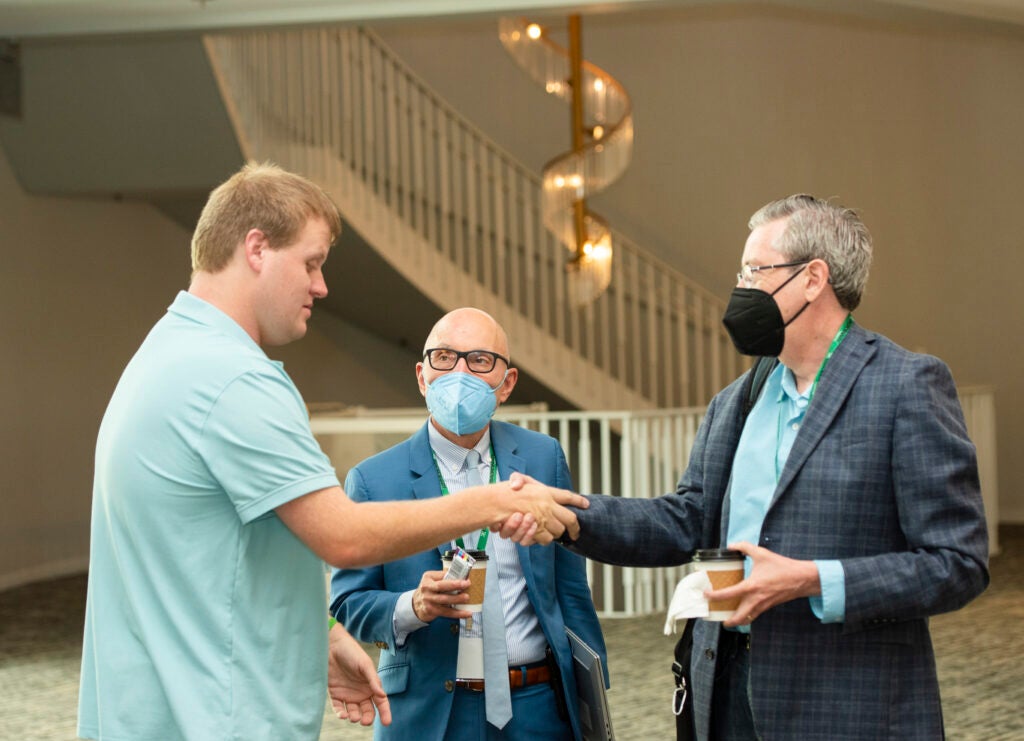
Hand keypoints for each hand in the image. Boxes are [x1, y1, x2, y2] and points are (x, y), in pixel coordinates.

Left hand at [327, 622, 390, 725]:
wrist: (332, 646)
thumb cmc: (351, 652)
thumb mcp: (365, 665)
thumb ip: (373, 680)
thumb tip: (382, 696)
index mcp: (371, 685)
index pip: (381, 702)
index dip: (385, 712)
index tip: (387, 722)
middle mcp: (361, 692)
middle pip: (367, 711)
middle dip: (367, 718)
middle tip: (365, 721)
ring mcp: (348, 694)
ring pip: (353, 712)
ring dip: (354, 717)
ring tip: (353, 717)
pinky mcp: (335, 694)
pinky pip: (339, 708)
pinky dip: (341, 714)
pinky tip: (343, 715)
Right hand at [411, 569, 472, 621]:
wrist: (415, 604)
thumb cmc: (428, 590)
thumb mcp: (432, 579)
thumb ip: (444, 577)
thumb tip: (462, 577)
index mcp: (428, 578)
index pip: (441, 575)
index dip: (453, 576)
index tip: (464, 577)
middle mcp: (427, 588)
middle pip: (441, 587)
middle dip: (455, 585)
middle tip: (466, 584)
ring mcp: (428, 600)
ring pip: (444, 600)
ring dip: (457, 599)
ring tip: (466, 597)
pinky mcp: (432, 611)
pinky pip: (446, 612)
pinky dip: (457, 613)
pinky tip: (466, 613)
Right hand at [500, 480, 588, 545]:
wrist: (494, 504)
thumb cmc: (503, 493)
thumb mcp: (514, 480)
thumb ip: (519, 479)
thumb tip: (517, 484)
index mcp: (545, 492)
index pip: (567, 496)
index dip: (578, 501)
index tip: (586, 504)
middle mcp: (548, 504)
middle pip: (570, 519)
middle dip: (573, 527)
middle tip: (574, 531)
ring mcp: (544, 518)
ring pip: (558, 531)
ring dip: (556, 533)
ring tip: (553, 532)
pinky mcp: (537, 530)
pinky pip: (546, 539)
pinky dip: (544, 539)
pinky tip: (540, 535)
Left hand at [705, 541, 821, 627]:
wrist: (802, 579)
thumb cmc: (782, 567)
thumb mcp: (761, 553)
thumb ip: (744, 547)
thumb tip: (732, 545)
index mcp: (751, 586)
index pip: (728, 594)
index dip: (714, 596)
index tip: (706, 595)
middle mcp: (756, 599)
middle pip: (738, 618)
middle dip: (728, 622)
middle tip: (719, 618)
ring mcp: (763, 605)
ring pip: (748, 619)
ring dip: (738, 621)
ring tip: (729, 619)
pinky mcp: (769, 606)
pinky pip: (755, 615)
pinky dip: (747, 616)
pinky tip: (743, 610)